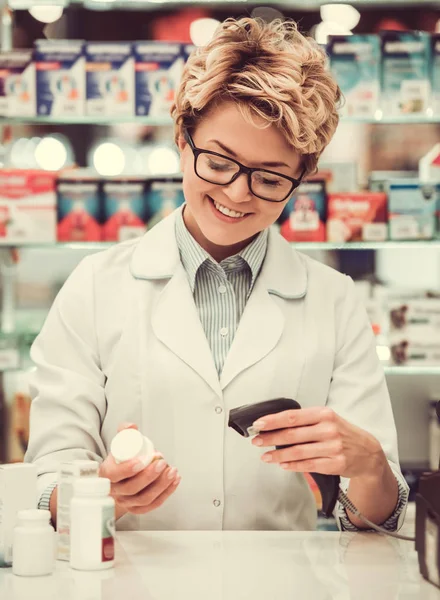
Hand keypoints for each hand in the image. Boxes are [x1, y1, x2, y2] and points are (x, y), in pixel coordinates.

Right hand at [99, 423, 180, 518]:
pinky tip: (174, 481)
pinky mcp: (138, 509)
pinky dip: (166, 493)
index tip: (143, 460)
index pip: (115, 475)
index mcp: (107, 475)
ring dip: (161, 485)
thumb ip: (125, 432)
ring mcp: (126, 502)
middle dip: (150, 476)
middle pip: (132, 489)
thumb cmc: (122, 459)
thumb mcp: (121, 444)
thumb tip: (132, 426)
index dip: (128, 469)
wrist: (121, 478)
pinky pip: (153, 505)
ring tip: (172, 471)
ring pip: (144, 499)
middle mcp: (115, 492)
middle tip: (162, 462)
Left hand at [251, 406, 384, 478]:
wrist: (368, 452)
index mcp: (324, 414)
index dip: (273, 420)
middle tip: (256, 440)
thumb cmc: (343, 433)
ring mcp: (332, 448)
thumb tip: (277, 424)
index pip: (293, 416)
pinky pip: (307, 465)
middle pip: (292, 434)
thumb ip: (306, 420)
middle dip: (270, 438)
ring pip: (297, 452)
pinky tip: (282, 464)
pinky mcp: (334, 464)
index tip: (259, 424)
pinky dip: (292, 465)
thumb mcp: (328, 419)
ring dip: (277, 455)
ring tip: (265, 456)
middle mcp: (328, 429)